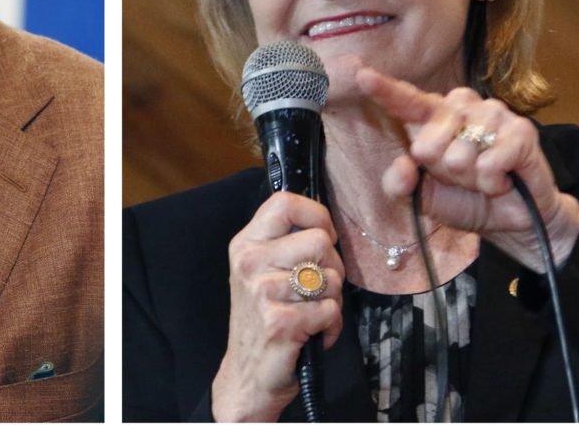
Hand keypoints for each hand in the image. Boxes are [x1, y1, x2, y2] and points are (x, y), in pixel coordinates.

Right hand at [212, 192, 343, 421]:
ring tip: (311, 313)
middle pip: (319, 240)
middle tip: (318, 287)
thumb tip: (325, 221)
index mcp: (245, 244)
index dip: (316, 214)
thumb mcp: (262, 271)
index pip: (284, 202)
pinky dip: (331, 327)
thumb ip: (286, 243)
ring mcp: (263, 292)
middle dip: (333, 266)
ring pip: (331, 277)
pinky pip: (331, 310)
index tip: (324, 236)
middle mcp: (249, 262)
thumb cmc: (264, 319)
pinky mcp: (279, 322)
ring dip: (332, 300)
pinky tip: (312, 334)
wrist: (247, 375)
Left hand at [356, 67, 578, 271]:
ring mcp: (493, 113)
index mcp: (434, 115)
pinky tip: (503, 180)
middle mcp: (461, 106)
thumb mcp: (423, 197)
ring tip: (484, 176)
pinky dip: (491, 183)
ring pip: (459, 156)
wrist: (512, 220)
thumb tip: (404, 166)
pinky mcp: (521, 131)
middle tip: (462, 176)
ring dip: (470, 179)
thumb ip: (400, 184)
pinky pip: (489, 165)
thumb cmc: (464, 200)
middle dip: (442, 172)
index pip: (406, 101)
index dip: (384, 89)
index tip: (362, 75)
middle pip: (427, 144)